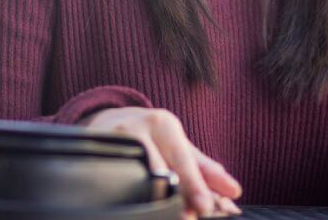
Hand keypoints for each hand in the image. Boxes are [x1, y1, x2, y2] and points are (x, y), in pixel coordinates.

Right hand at [79, 107, 241, 217]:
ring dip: (151, 199)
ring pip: (135, 176)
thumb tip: (234, 190)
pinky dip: (124, 195)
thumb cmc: (152, 135)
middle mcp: (138, 128)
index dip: (195, 185)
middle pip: (159, 170)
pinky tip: (134, 206)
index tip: (206, 207)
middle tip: (188, 217)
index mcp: (164, 124)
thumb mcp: (178, 144)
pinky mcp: (93, 153)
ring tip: (163, 214)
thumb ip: (205, 168)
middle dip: (175, 197)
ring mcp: (113, 141)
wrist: (107, 118)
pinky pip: (110, 177)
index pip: (182, 159)